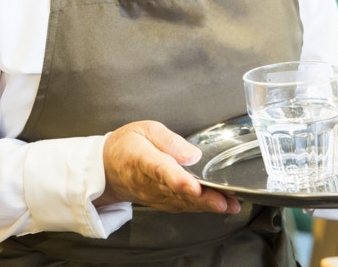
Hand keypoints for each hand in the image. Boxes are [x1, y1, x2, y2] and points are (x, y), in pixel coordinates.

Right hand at [96, 121, 239, 213]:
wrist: (108, 169)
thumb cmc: (128, 145)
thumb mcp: (145, 130)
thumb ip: (169, 140)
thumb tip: (192, 154)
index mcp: (142, 158)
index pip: (160, 170)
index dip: (178, 180)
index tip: (193, 186)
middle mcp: (148, 182)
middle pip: (176, 192)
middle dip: (202, 199)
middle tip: (224, 201)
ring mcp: (154, 195)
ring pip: (181, 203)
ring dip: (206, 206)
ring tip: (230, 204)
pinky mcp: (161, 202)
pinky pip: (181, 207)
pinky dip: (201, 208)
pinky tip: (219, 206)